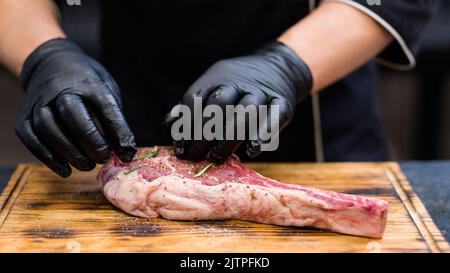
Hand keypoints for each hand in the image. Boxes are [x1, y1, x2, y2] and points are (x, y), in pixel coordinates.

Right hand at [16, 38, 135, 176]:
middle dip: (91, 143)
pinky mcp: (24, 114)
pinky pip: (31, 138)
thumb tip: (123, 152)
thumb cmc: (88, 84)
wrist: (52, 63)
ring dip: (69, 152)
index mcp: (89, 82)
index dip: (119, 132)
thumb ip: (114, 118)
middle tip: (103, 159)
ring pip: (48, 129)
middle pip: (73, 117)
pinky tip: (65, 169)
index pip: (106, 107)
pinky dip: (47, 157)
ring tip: (86, 165)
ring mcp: (39, 101)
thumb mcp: (107, 90)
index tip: (127, 152)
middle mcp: (61, 89)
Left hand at [165, 41, 312, 162]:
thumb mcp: (214, 86)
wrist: (279, 67)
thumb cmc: (239, 85)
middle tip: (196, 156)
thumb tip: (168, 126)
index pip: (196, 99)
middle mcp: (240, 81)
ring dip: (229, 138)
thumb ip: (193, 106)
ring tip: (217, 158)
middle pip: (219, 105)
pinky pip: (273, 118)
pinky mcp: (283, 102)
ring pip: (245, 112)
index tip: (181, 148)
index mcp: (218, 77)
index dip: (186, 125)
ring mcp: (263, 92)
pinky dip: (263, 135)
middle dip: (204, 133)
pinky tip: (251, 151)